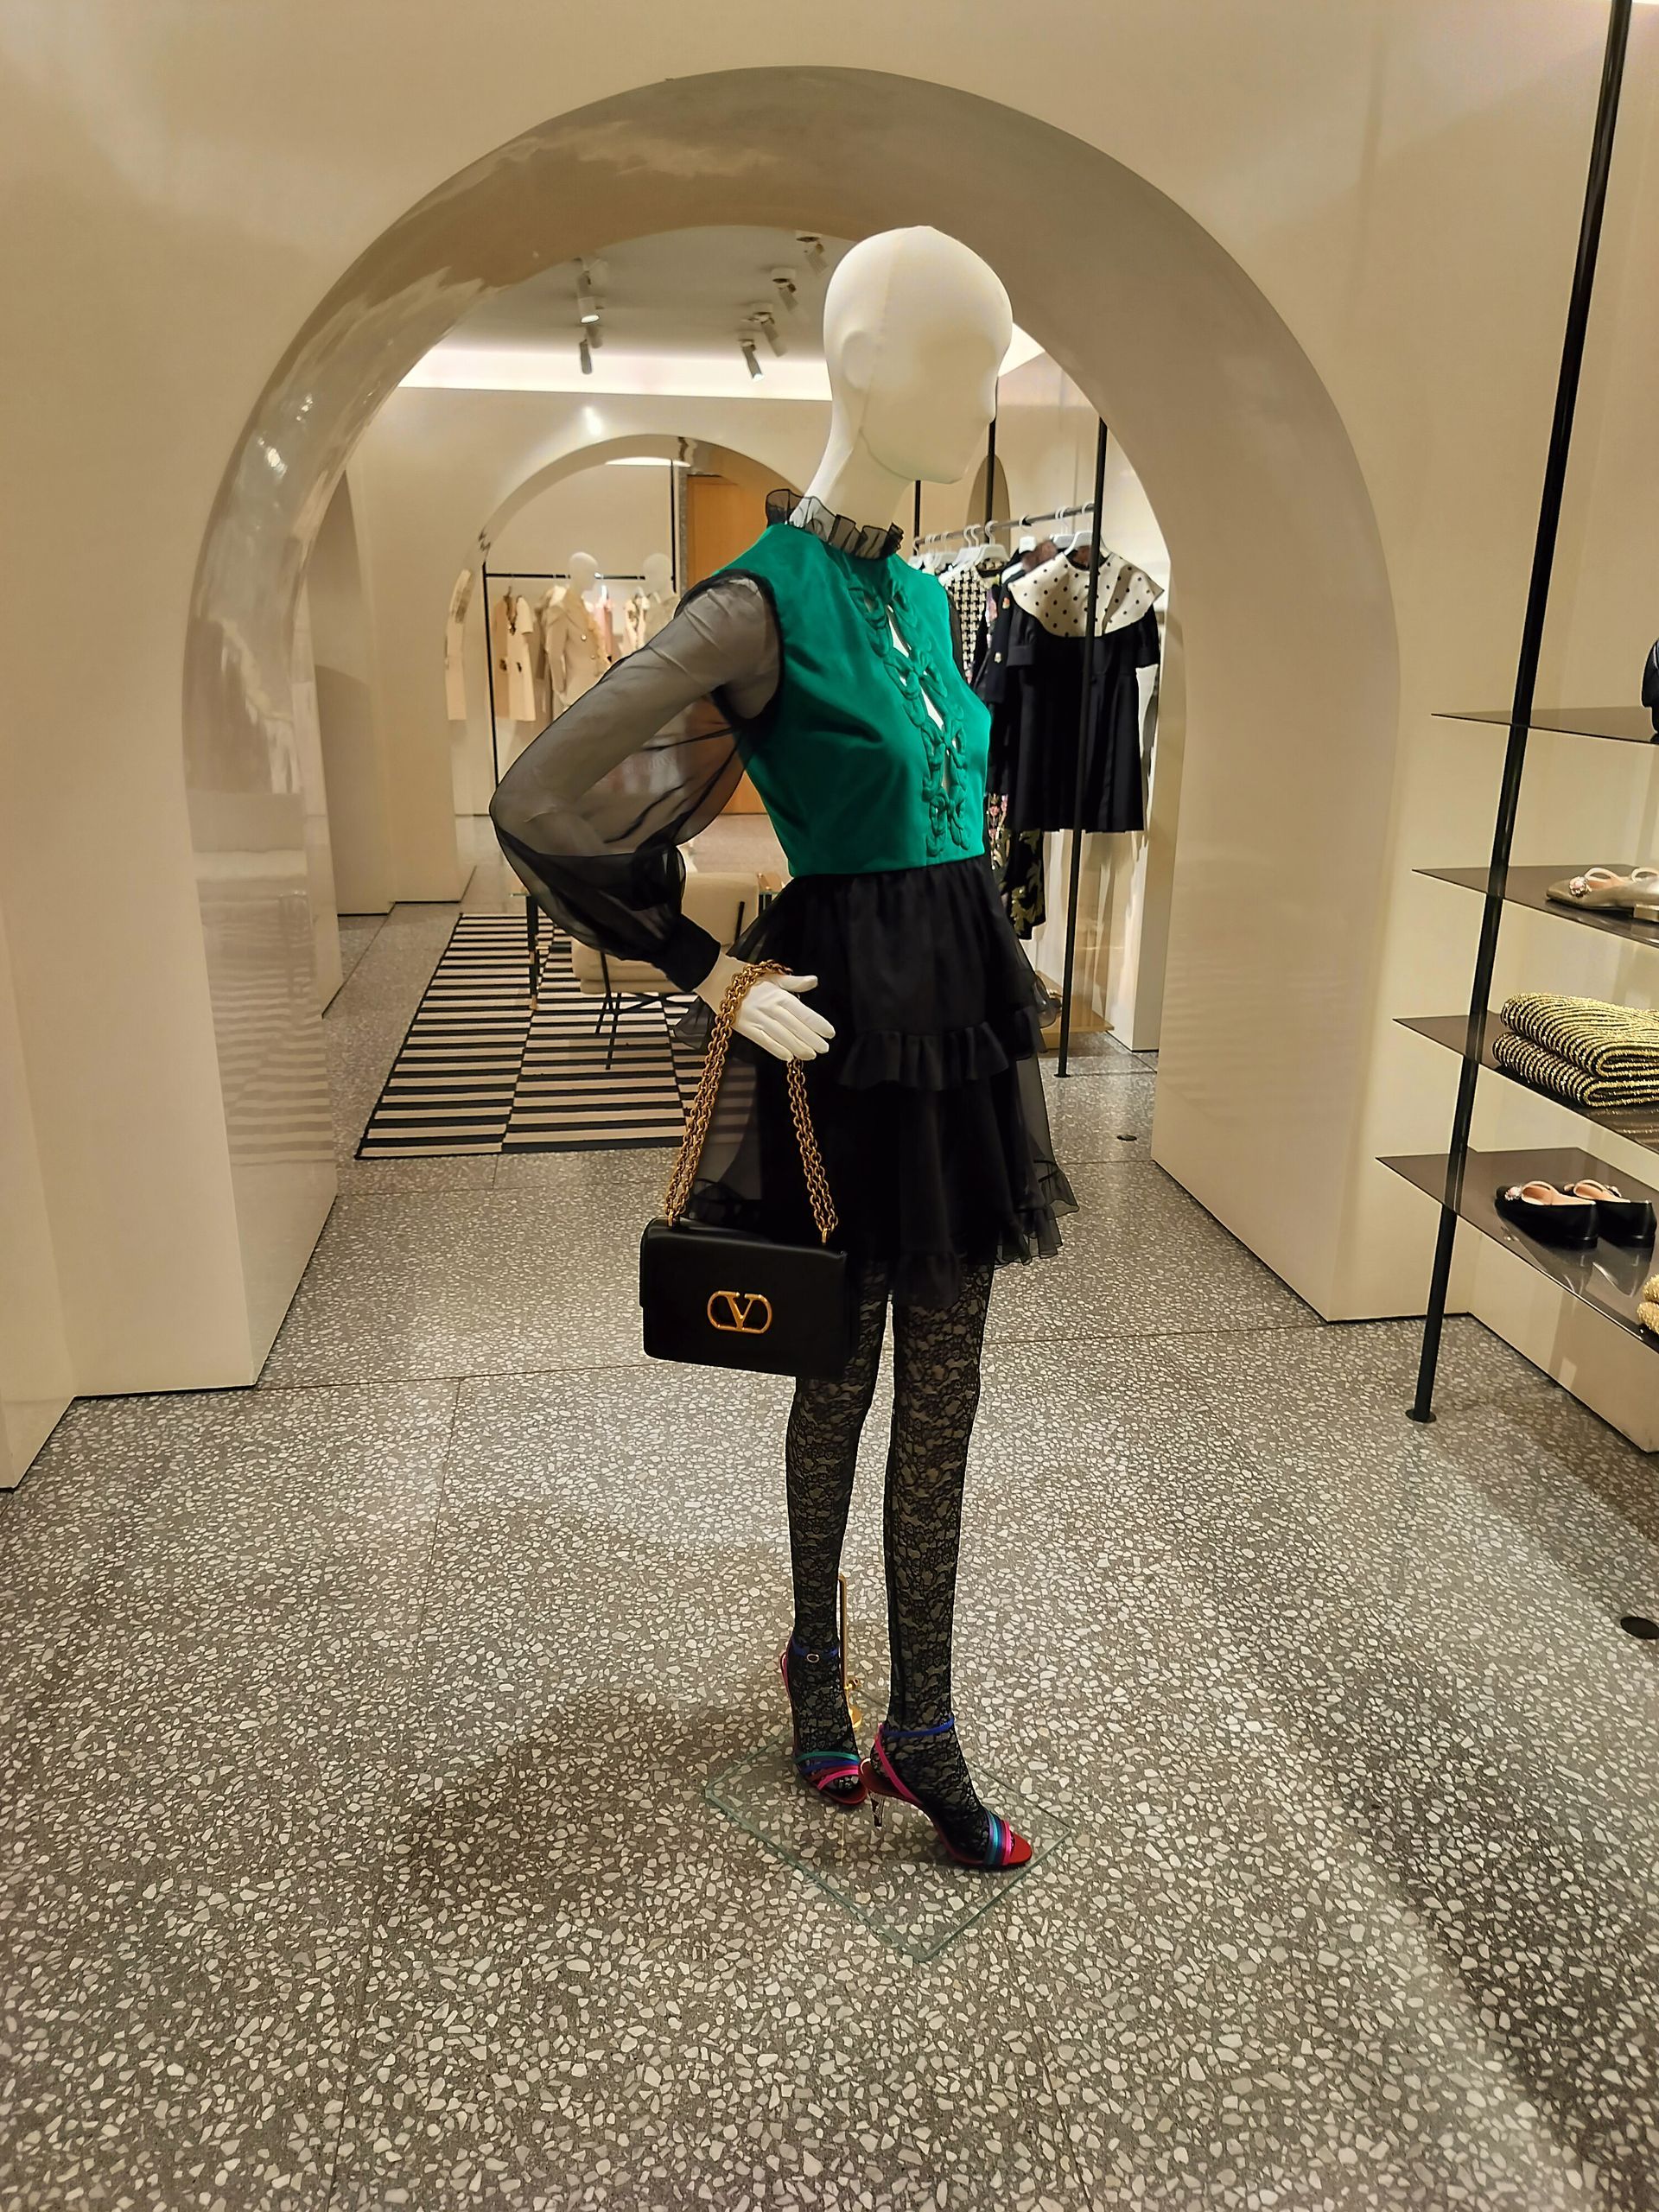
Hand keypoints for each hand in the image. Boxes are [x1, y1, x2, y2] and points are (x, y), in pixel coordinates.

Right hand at [694, 950, 835, 1062]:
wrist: (716, 978)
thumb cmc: (746, 978)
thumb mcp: (772, 977)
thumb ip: (794, 983)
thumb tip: (814, 981)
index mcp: (778, 995)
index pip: (803, 1011)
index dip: (817, 1023)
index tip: (830, 1033)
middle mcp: (770, 1007)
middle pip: (795, 1026)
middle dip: (811, 1038)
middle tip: (824, 1048)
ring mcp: (757, 1018)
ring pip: (781, 1036)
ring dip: (797, 1047)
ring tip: (811, 1055)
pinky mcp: (745, 1028)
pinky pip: (763, 1041)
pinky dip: (775, 1049)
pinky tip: (787, 1057)